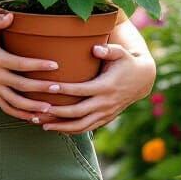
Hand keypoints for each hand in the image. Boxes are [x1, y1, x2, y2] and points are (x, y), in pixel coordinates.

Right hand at [0, 11, 59, 122]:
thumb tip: (11, 15)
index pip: (20, 64)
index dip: (37, 65)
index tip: (54, 65)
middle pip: (20, 85)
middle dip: (40, 88)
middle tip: (58, 88)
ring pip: (14, 102)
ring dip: (32, 107)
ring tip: (50, 108)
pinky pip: (7, 108)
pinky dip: (21, 115)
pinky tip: (35, 117)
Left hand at [38, 42, 156, 134]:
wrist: (142, 80)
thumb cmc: (126, 62)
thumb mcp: (121, 53)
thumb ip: (108, 50)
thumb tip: (95, 48)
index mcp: (106, 87)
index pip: (81, 90)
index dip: (65, 89)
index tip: (48, 87)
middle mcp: (105, 103)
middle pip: (78, 112)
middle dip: (57, 113)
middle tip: (38, 110)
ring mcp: (106, 113)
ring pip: (81, 125)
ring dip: (61, 126)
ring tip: (41, 124)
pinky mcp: (105, 119)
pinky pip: (87, 128)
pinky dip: (71, 130)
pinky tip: (56, 128)